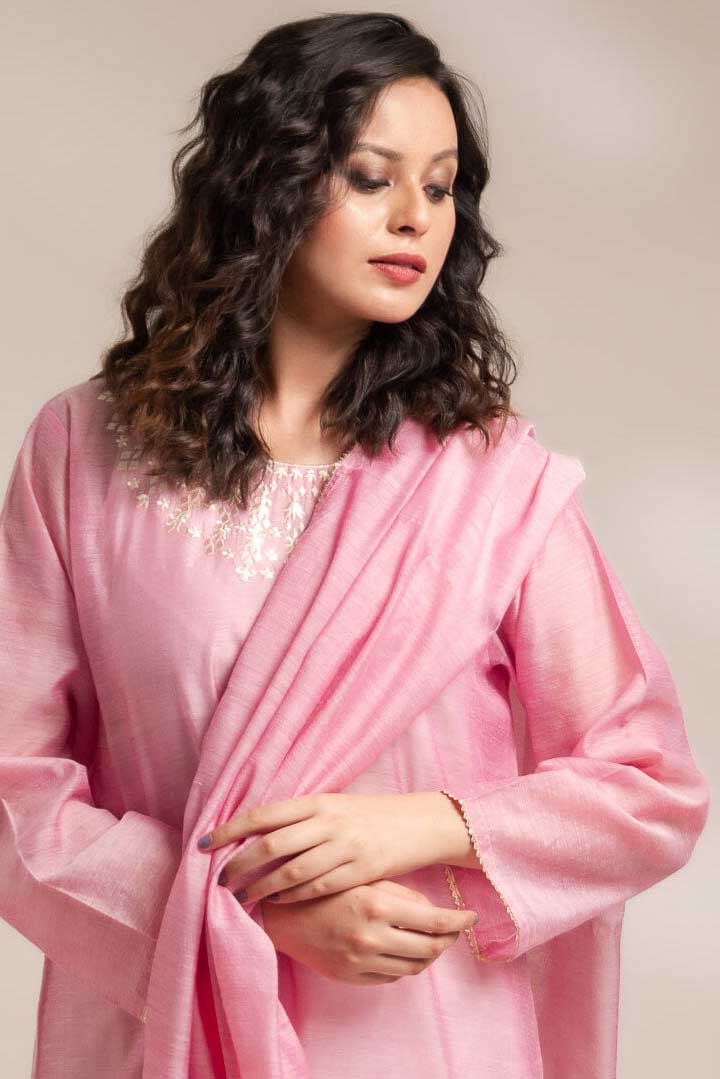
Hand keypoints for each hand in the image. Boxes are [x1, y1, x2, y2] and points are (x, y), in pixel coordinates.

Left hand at [201, 792, 456, 903]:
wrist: (419, 823)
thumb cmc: (371, 815)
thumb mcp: (336, 806)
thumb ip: (301, 817)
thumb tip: (256, 832)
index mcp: (317, 801)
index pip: (263, 815)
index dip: (229, 830)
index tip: (203, 845)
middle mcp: (327, 821)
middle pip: (270, 845)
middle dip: (239, 866)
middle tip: (220, 882)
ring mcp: (344, 847)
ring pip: (290, 872)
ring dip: (260, 888)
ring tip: (241, 898)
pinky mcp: (360, 871)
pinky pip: (317, 888)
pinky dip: (291, 897)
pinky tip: (276, 902)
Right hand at [260, 879, 479, 985]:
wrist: (280, 912)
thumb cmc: (324, 884)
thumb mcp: (364, 877)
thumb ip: (400, 894)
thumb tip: (433, 912)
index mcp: (378, 905)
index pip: (435, 921)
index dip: (459, 921)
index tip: (471, 917)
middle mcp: (372, 937)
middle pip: (430, 949)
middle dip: (448, 939)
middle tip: (455, 929)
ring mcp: (361, 961)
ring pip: (413, 966)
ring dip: (428, 953)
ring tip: (431, 939)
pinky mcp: (350, 977)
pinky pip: (391, 976)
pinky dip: (403, 964)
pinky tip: (402, 949)